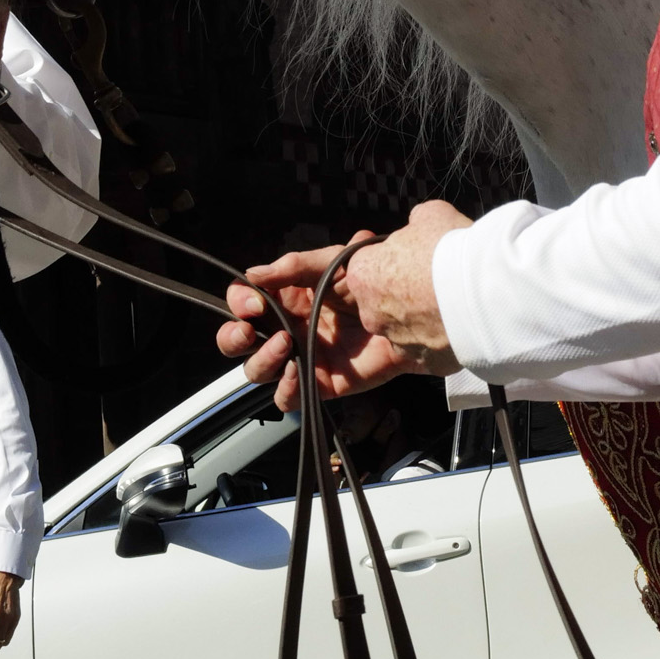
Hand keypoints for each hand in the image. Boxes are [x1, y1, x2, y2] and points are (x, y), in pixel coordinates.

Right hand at [216, 202, 474, 406]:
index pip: (249, 301)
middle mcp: (296, 326)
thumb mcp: (335, 261)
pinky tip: (297, 372)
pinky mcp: (330, 382)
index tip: (250, 303)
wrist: (425, 303)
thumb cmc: (385, 275)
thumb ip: (294, 266)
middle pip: (243, 340)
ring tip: (284, 345)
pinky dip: (288, 389)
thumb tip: (252, 273)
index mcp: (294, 294)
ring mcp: (311, 355)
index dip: (240, 302)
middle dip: (234, 336)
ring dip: (263, 359)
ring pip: (262, 369)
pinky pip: (293, 396)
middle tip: (247, 329)